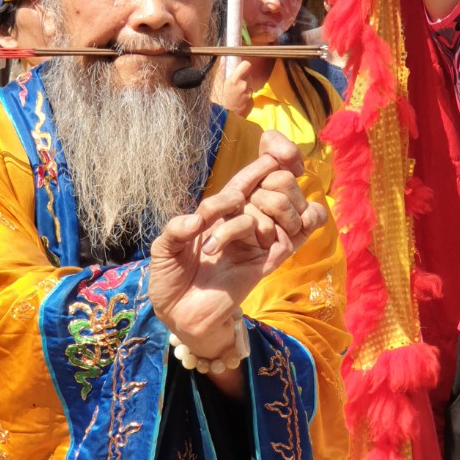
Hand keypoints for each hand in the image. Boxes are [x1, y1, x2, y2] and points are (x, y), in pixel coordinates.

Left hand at [149, 129, 325, 356]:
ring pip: (282, 206)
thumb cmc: (170, 277)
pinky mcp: (268, 263)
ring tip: (215, 245)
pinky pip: (296, 237)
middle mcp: (248, 219)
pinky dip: (288, 227)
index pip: (259, 171)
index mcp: (225, 207)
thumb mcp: (163, 248)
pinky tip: (265, 234)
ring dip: (256, 214)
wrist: (179, 314)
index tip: (275, 144)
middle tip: (226, 207)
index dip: (275, 152)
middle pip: (279, 181)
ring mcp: (261, 241)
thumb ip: (176, 228)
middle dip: (259, 181)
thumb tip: (197, 221)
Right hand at [215, 53, 264, 117]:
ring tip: (235, 92)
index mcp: (235, 79)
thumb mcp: (217, 82)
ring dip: (245, 86)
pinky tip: (238, 98)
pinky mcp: (250, 101)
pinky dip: (245, 94)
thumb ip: (222, 69)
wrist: (221, 114)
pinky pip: (250, 94)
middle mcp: (243, 85)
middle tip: (235, 82)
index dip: (244, 65)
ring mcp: (248, 93)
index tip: (241, 67)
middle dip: (244, 77)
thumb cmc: (217, 97)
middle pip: (248, 75)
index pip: (247, 65)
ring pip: (249, 85)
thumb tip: (223, 58)